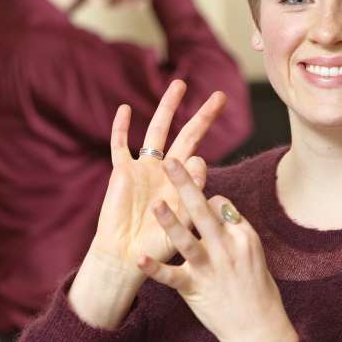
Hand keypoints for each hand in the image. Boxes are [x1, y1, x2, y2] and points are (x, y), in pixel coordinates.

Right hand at [69, 80, 225, 328]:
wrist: (127, 256)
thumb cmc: (158, 243)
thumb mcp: (183, 217)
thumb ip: (193, 190)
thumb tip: (200, 159)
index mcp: (183, 182)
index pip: (198, 159)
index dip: (201, 161)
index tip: (198, 176)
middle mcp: (165, 170)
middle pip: (186, 135)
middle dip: (203, 116)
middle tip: (220, 97)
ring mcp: (143, 167)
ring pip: (157, 130)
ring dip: (168, 108)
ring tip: (180, 85)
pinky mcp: (122, 172)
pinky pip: (120, 145)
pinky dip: (121, 128)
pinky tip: (126, 109)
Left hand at [137, 159, 298, 341]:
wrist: (259, 327)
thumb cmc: (256, 286)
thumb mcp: (253, 251)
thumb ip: (234, 227)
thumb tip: (215, 203)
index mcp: (242, 235)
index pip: (219, 204)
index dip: (204, 197)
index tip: (198, 199)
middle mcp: (226, 248)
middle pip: (203, 210)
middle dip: (185, 184)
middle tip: (170, 161)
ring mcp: (210, 268)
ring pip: (187, 239)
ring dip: (170, 221)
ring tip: (155, 203)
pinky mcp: (195, 289)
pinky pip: (171, 276)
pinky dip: (154, 268)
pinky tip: (139, 257)